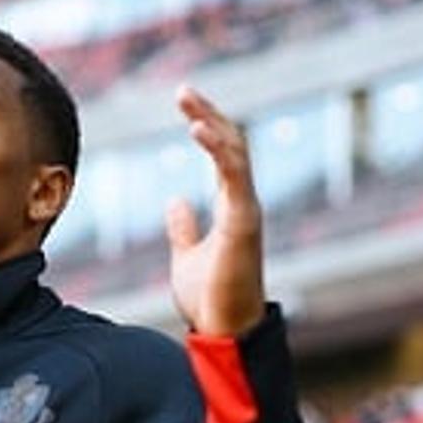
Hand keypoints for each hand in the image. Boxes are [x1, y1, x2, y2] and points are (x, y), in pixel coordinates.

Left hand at [165, 87, 265, 337]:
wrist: (225, 333)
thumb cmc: (211, 300)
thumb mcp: (188, 256)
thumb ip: (184, 227)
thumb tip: (176, 201)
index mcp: (232, 208)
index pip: (223, 156)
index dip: (207, 126)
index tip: (186, 105)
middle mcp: (243, 204)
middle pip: (231, 146)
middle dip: (208, 114)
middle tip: (183, 90)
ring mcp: (247, 211)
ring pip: (236, 153)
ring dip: (212, 122)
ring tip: (188, 99)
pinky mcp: (244, 222)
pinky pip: (235, 176)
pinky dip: (218, 149)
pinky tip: (198, 128)